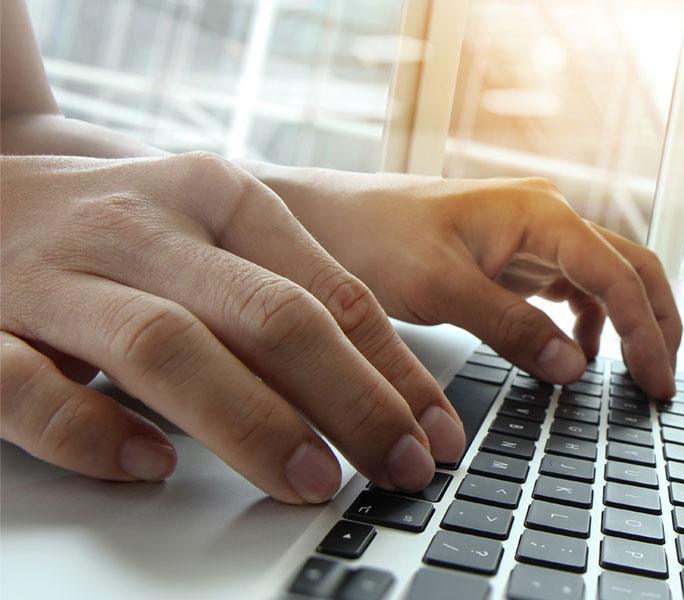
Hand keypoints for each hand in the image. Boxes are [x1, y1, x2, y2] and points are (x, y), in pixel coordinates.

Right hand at [0, 153, 465, 502]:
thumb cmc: (117, 230)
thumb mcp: (210, 233)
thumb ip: (284, 295)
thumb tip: (387, 392)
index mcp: (215, 196)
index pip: (329, 291)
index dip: (393, 370)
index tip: (436, 436)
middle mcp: (144, 226)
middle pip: (267, 315)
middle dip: (349, 399)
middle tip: (397, 468)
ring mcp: (56, 275)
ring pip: (165, 346)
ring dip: (249, 421)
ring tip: (309, 481)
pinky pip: (31, 387)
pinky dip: (92, 432)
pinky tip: (148, 466)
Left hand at [283, 172, 681, 398]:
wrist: (325, 219)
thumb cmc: (371, 236)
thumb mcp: (438, 287)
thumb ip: (509, 327)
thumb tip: (573, 367)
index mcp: (539, 213)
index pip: (618, 274)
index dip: (647, 331)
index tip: (656, 381)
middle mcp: (547, 217)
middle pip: (631, 268)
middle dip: (657, 323)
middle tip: (663, 382)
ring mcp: (534, 236)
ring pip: (608, 278)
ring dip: (630, 323)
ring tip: (637, 375)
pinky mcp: (516, 257)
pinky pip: (574, 289)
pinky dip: (590, 323)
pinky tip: (580, 356)